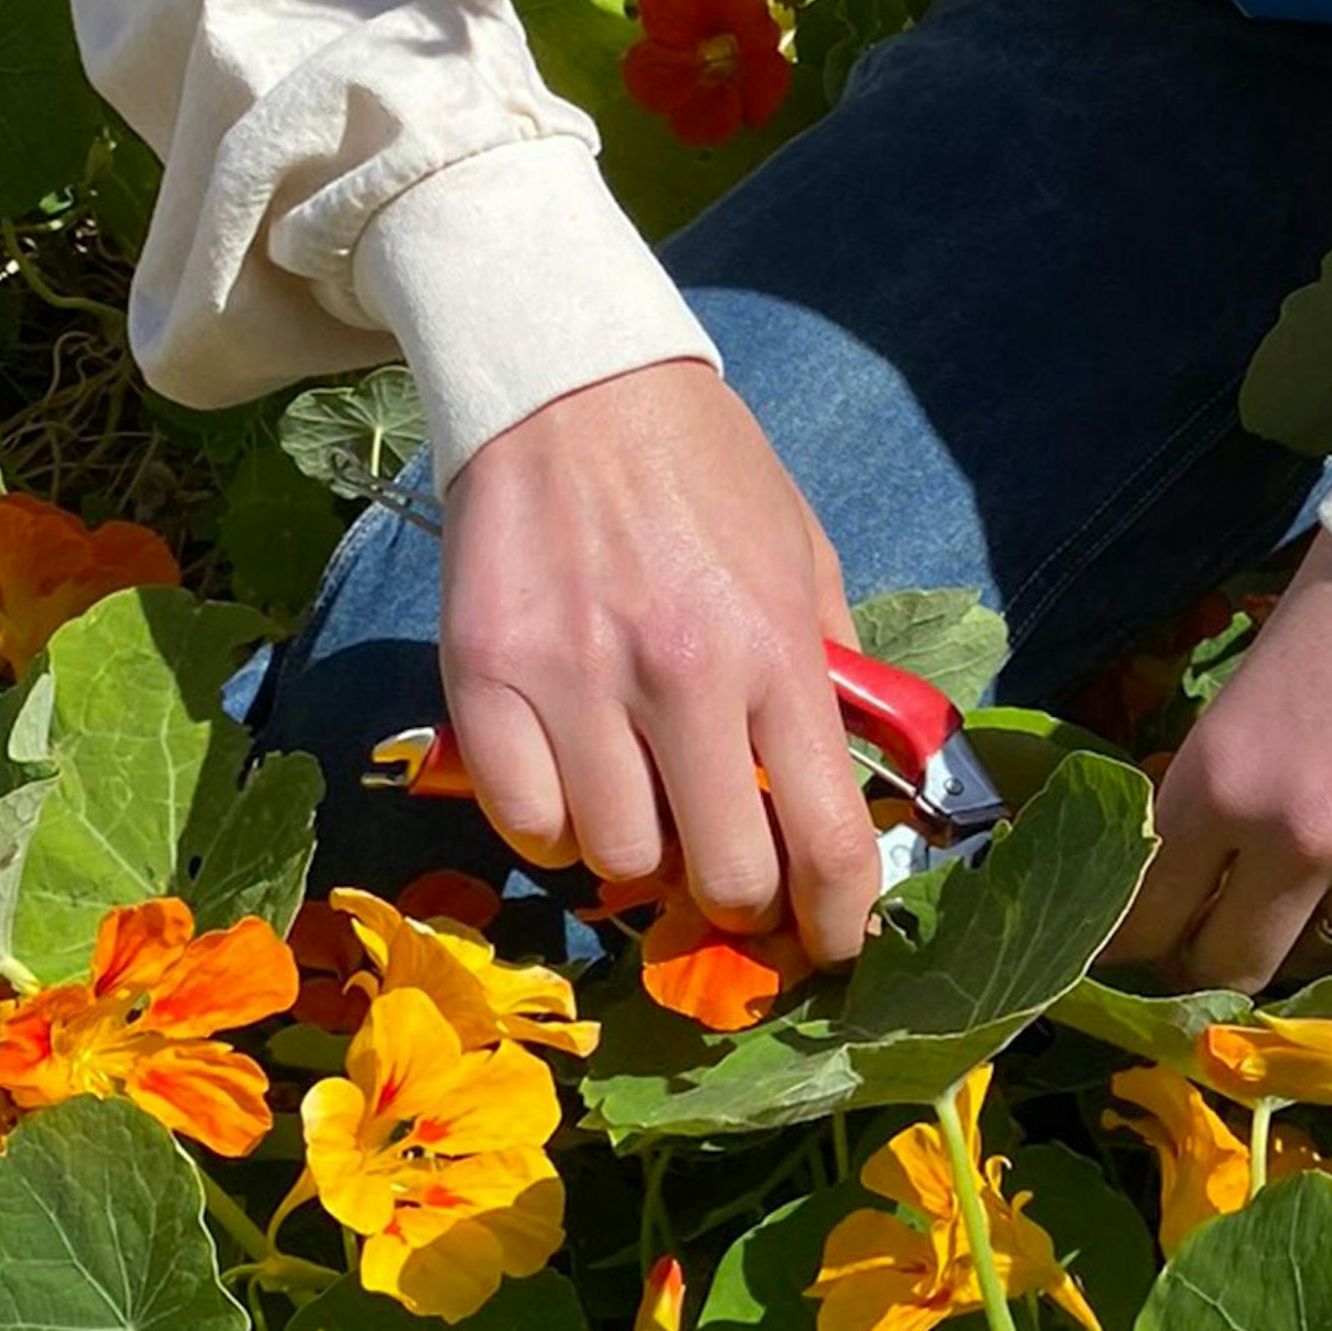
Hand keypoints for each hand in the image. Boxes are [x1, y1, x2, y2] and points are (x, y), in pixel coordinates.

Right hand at [436, 363, 883, 966]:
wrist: (571, 383)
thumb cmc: (702, 470)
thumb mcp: (801, 555)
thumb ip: (827, 672)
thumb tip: (846, 786)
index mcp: (774, 650)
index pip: (827, 839)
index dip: (838, 922)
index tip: (834, 947)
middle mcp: (680, 677)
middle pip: (724, 877)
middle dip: (740, 903)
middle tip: (732, 880)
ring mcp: (575, 681)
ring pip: (617, 861)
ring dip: (640, 859)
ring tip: (644, 805)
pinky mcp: (484, 677)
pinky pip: (524, 822)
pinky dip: (553, 829)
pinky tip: (571, 784)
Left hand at [1114, 537, 1331, 992]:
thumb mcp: (1252, 688)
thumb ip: (1223, 785)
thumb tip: (1196, 865)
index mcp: (1221, 779)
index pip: (1149, 910)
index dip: (1136, 941)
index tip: (1137, 951)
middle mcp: (1296, 839)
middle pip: (1233, 963)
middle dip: (1218, 959)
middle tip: (1223, 941)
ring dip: (1325, 915)